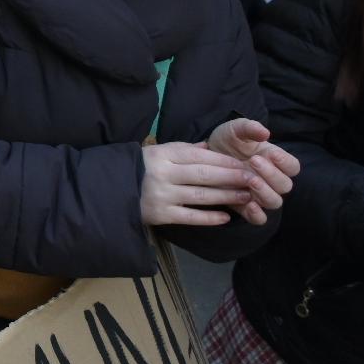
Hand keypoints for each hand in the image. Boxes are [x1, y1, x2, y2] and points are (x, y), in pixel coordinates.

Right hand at [139, 141, 258, 227]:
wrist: (110, 189)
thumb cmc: (140, 168)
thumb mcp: (158, 152)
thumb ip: (184, 150)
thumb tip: (210, 146)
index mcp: (162, 155)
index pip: (199, 156)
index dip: (224, 161)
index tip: (245, 163)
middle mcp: (163, 174)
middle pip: (204, 175)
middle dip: (232, 177)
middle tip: (254, 179)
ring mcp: (162, 195)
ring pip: (201, 196)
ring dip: (227, 196)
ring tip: (247, 196)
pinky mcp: (161, 214)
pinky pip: (190, 216)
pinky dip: (209, 217)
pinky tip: (226, 217)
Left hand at [203, 118, 299, 217]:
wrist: (205, 155)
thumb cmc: (227, 140)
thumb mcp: (235, 129)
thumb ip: (249, 128)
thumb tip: (264, 132)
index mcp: (275, 161)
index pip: (293, 167)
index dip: (285, 162)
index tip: (272, 154)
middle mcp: (271, 180)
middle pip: (285, 185)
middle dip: (271, 175)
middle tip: (254, 162)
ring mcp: (259, 194)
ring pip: (274, 201)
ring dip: (265, 192)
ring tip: (251, 181)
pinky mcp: (245, 206)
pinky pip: (259, 218)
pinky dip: (257, 214)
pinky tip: (250, 205)